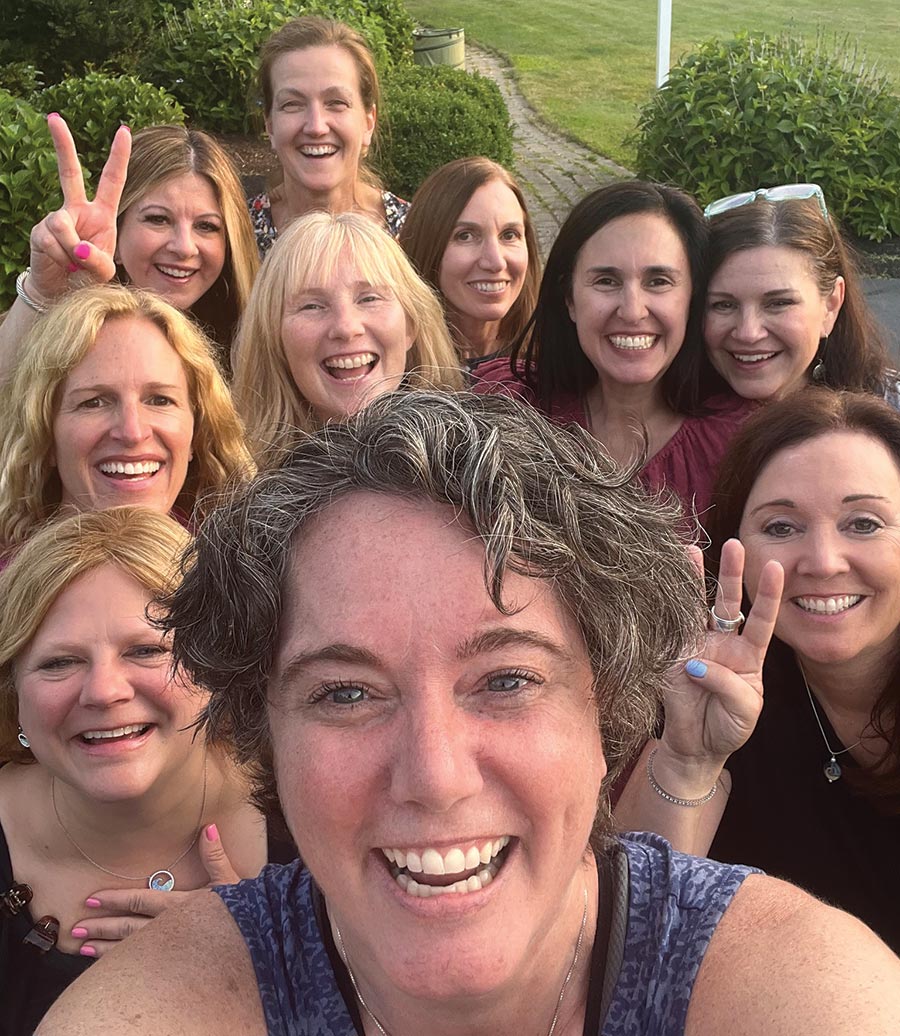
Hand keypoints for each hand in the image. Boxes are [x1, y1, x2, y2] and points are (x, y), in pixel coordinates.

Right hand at [26, 114, 130, 301]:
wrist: (62, 293)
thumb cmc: (88, 278)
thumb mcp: (104, 272)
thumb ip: (99, 261)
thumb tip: (80, 248)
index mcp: (101, 215)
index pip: (112, 181)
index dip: (118, 157)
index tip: (123, 131)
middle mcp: (78, 210)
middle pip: (69, 172)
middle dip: (62, 144)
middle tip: (53, 117)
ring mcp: (57, 219)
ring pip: (64, 226)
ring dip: (73, 251)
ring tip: (76, 266)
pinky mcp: (40, 231)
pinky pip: (53, 242)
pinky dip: (62, 258)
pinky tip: (62, 266)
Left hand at [71, 824, 238, 958]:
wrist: (259, 940)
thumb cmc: (244, 910)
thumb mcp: (231, 880)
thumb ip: (215, 855)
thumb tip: (208, 828)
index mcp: (180, 906)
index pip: (140, 900)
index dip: (115, 899)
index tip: (91, 900)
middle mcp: (170, 929)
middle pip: (128, 928)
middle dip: (101, 928)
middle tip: (76, 929)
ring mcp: (170, 951)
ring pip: (130, 950)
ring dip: (104, 950)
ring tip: (82, 949)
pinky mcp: (174, 967)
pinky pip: (140, 967)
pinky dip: (121, 966)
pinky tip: (106, 968)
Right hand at [658, 539, 783, 772]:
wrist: (697, 748)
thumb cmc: (728, 728)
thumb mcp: (745, 709)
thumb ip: (728, 684)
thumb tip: (696, 663)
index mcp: (748, 655)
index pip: (762, 619)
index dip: (768, 595)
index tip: (776, 567)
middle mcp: (722, 644)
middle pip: (728, 603)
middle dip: (732, 573)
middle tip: (735, 544)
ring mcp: (694, 647)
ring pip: (695, 607)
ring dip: (692, 579)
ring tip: (690, 550)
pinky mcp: (670, 656)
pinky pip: (668, 628)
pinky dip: (664, 606)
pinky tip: (659, 582)